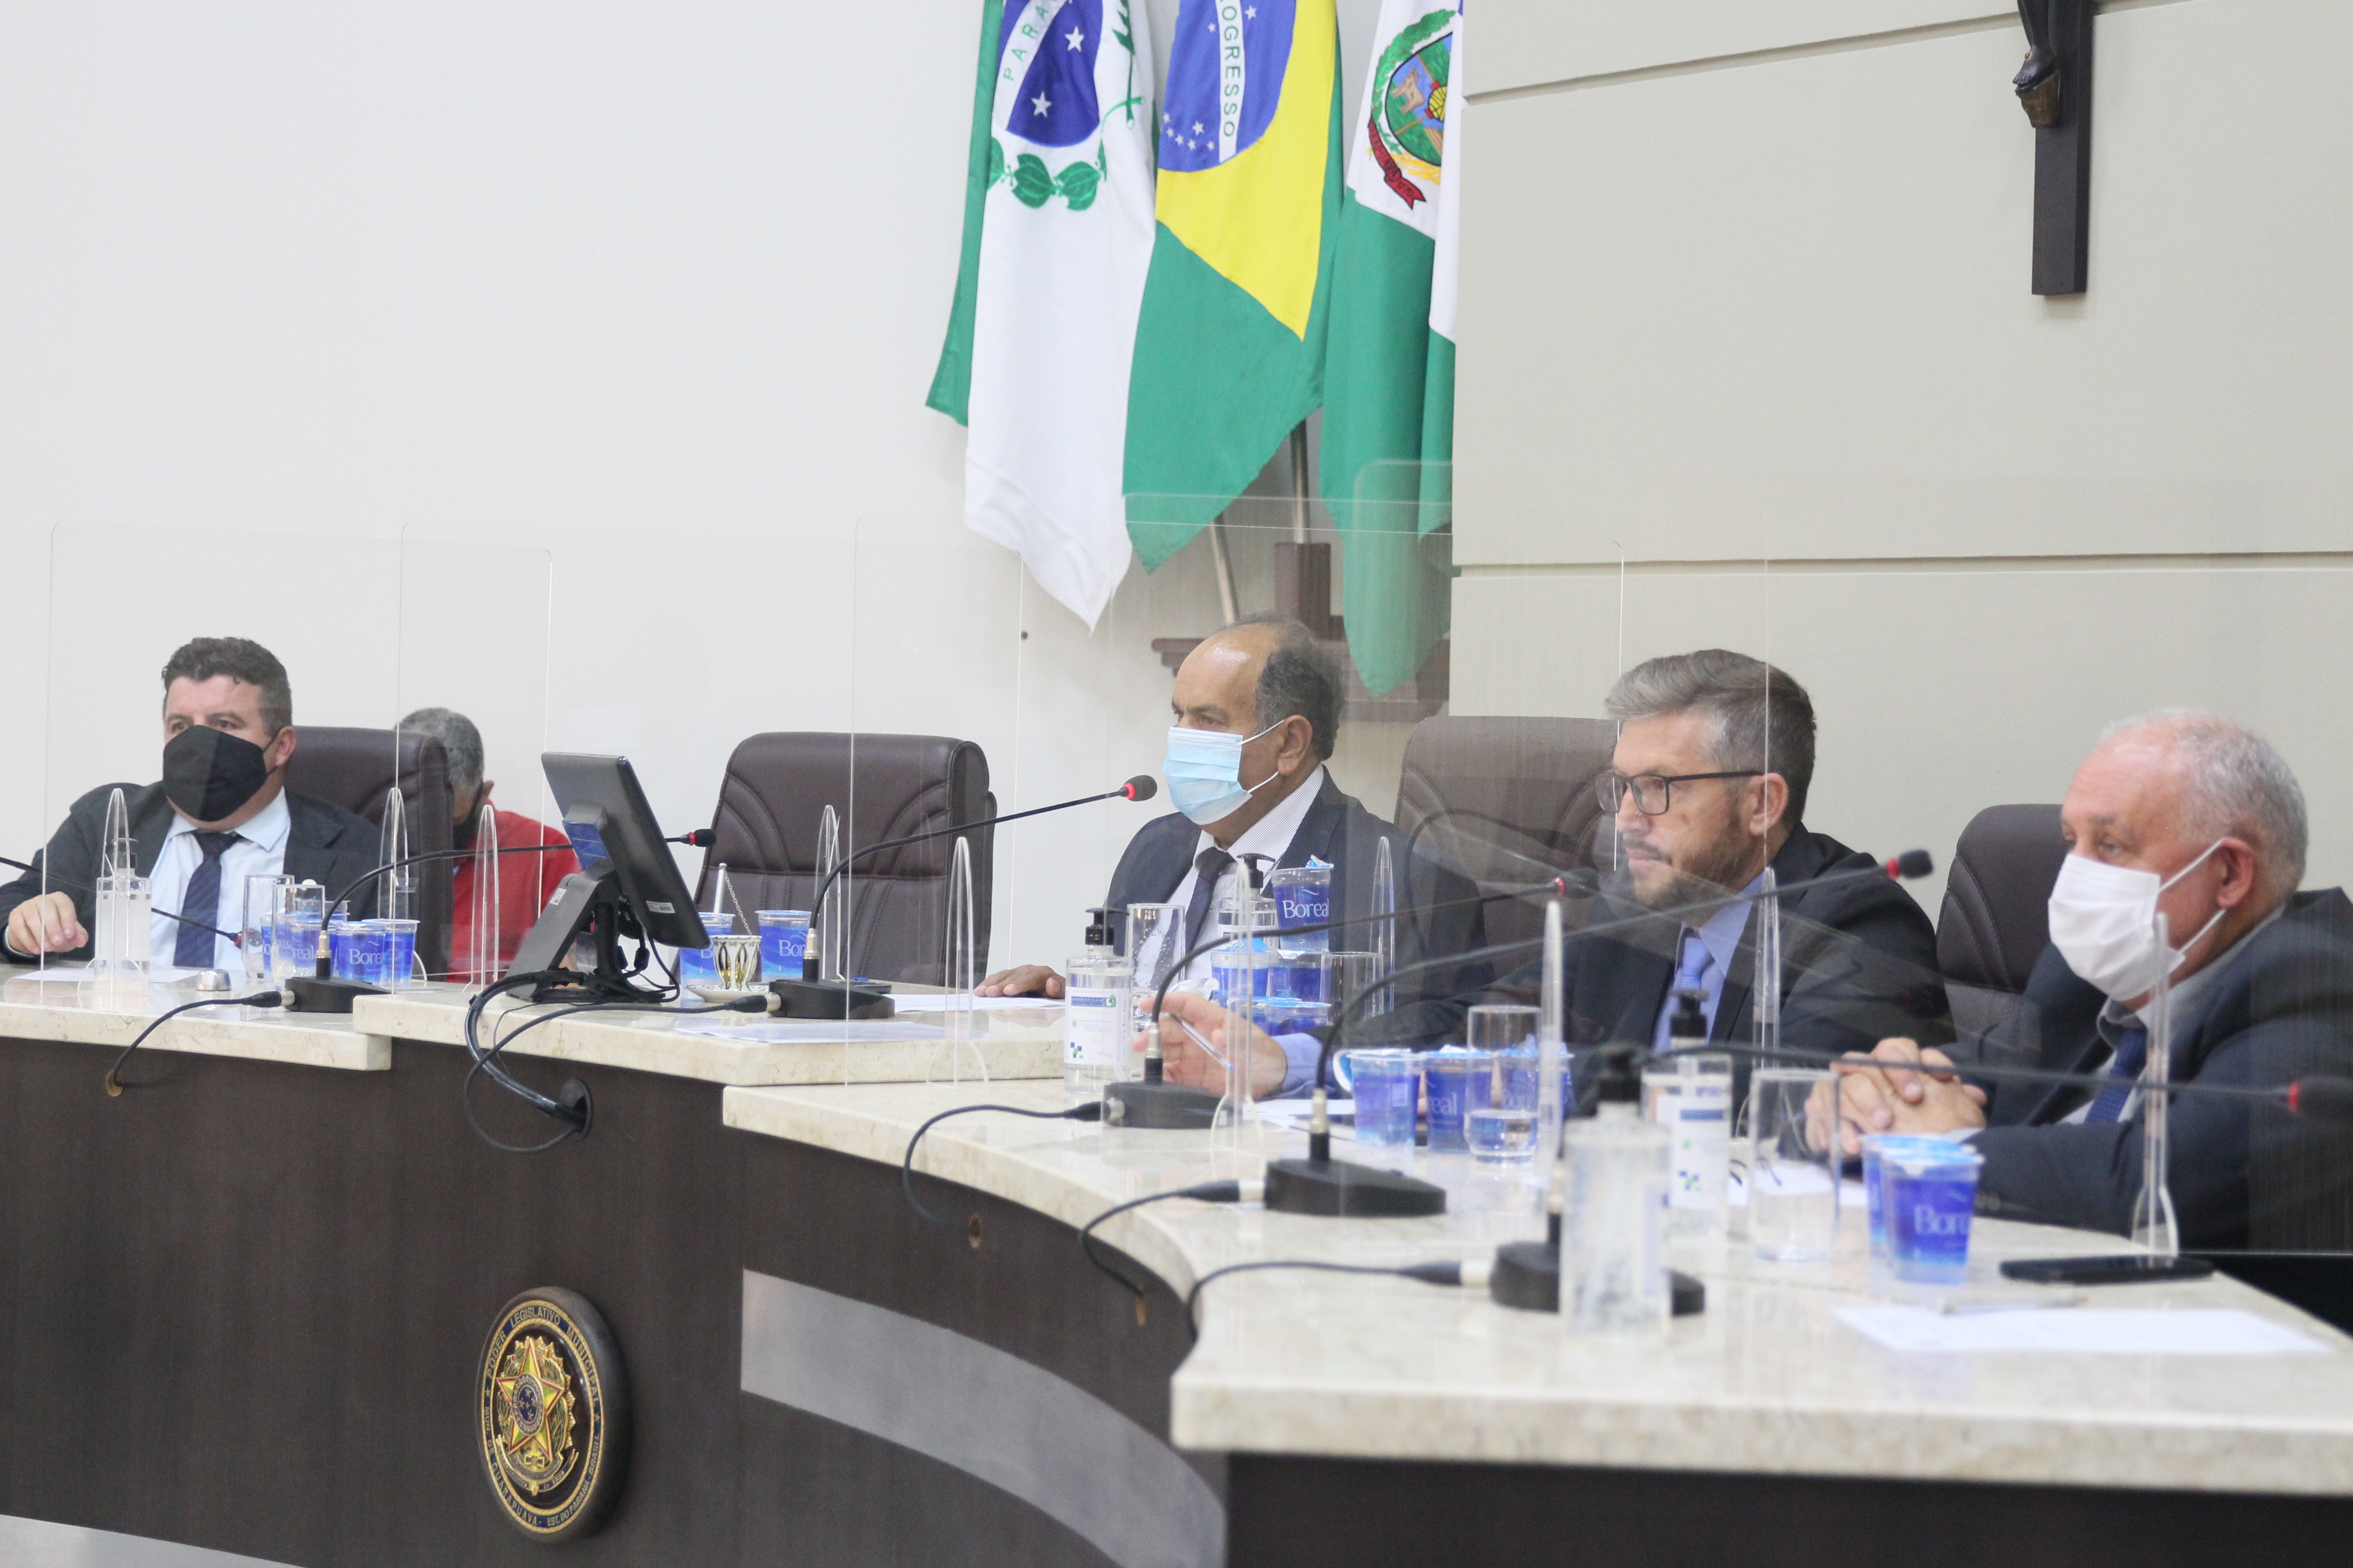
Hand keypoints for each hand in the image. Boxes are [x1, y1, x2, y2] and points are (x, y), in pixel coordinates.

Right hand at [6, 891, 85, 956]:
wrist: (33, 935)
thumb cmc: (55, 930)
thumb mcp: (69, 933)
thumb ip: (78, 935)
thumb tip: (81, 941)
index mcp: (59, 900)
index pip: (64, 904)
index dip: (67, 919)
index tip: (69, 934)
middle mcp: (43, 899)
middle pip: (47, 909)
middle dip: (53, 927)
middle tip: (58, 942)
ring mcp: (27, 906)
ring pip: (32, 917)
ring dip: (40, 934)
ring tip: (47, 948)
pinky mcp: (15, 916)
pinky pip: (19, 927)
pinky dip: (28, 940)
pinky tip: (36, 950)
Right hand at [976, 964, 1064, 998]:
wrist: (1057, 990)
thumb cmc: (1059, 995)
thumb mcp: (1065, 994)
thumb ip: (1059, 990)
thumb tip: (1051, 983)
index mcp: (1043, 974)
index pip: (1030, 978)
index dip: (1019, 985)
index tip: (1008, 991)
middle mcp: (1029, 970)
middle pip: (1014, 977)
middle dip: (1001, 985)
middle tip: (989, 993)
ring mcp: (1018, 972)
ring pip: (1003, 976)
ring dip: (991, 984)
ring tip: (979, 992)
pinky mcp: (1010, 977)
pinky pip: (998, 979)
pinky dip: (988, 984)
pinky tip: (979, 991)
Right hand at [1141, 992, 1285, 1097]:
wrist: (1271, 1080)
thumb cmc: (1263, 1054)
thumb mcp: (1255, 1046)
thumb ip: (1237, 1040)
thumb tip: (1217, 1035)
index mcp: (1211, 1020)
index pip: (1185, 1005)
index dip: (1165, 1002)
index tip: (1146, 1004)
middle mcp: (1197, 1037)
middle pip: (1169, 1030)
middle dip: (1151, 1034)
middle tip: (1138, 1045)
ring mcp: (1192, 1057)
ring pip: (1165, 1052)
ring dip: (1153, 1058)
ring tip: (1146, 1069)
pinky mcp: (1191, 1078)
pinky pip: (1171, 1076)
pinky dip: (1161, 1078)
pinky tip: (1156, 1083)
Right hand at [1831, 1037, 1986, 1154]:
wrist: (1890, 1153)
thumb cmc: (1918, 1128)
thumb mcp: (1943, 1112)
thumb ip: (1955, 1099)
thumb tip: (1977, 1097)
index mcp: (1893, 1065)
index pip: (1899, 1049)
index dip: (1915, 1063)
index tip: (1940, 1083)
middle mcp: (1866, 1072)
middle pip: (1868, 1060)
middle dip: (1889, 1078)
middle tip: (1910, 1101)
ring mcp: (1842, 1088)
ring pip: (1847, 1084)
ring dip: (1865, 1104)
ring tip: (1881, 1128)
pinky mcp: (1824, 1108)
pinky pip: (1824, 1111)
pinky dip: (1838, 1128)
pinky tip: (1851, 1146)